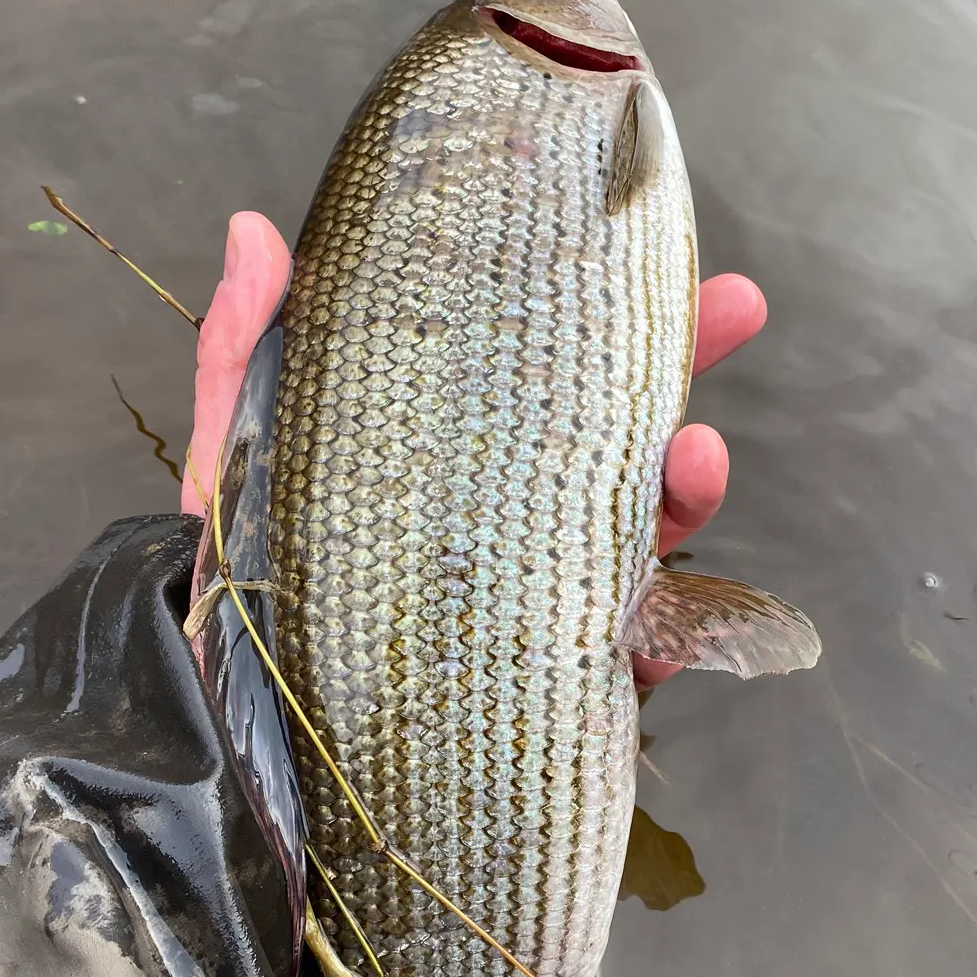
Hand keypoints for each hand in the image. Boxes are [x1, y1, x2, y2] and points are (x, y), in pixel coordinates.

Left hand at [185, 212, 765, 686]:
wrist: (248, 746)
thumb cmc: (240, 591)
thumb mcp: (239, 463)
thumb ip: (246, 356)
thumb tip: (253, 230)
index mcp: (453, 454)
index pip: (535, 367)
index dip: (592, 305)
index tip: (640, 237)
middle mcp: (509, 516)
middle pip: (615, 435)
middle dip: (682, 365)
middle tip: (737, 306)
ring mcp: (543, 599)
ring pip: (644, 535)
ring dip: (685, 491)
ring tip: (697, 456)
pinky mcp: (560, 685)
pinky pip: (632, 657)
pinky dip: (667, 635)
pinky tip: (665, 613)